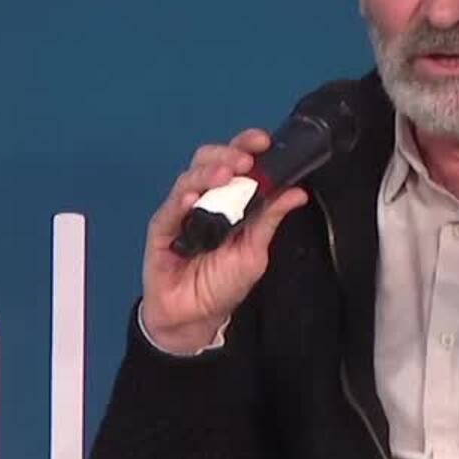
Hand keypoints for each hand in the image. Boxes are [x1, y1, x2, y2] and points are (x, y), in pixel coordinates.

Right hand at [138, 128, 308, 354]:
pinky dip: (181, 200)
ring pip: (189, 179)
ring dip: (208, 173)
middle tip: (245, 160)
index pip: (235, 163)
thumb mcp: (254, 250)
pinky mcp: (161, 230)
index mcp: (229, 199)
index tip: (263, 142)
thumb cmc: (222, 283)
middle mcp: (204, 199)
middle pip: (208, 161)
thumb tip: (297, 192)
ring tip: (225, 174)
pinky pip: (169, 210)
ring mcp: (180, 212)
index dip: (246, 146)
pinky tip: (193, 197)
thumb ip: (270, 219)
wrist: (195, 317)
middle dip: (227, 153)